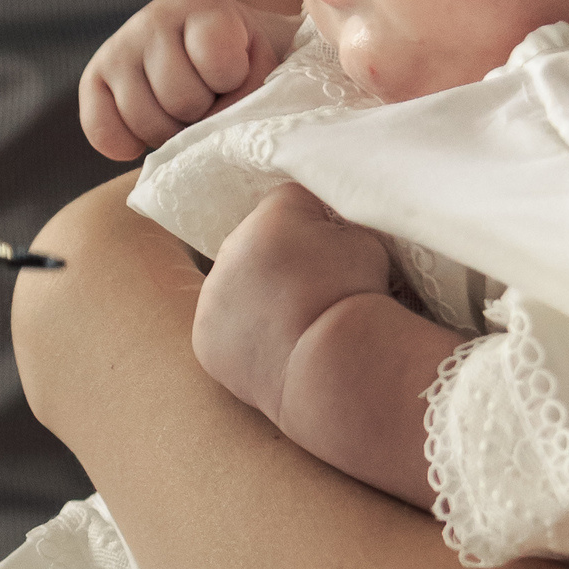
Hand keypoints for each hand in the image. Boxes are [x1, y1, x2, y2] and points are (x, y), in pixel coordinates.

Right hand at [80, 0, 296, 159]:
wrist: (212, 50)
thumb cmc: (242, 61)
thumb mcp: (262, 66)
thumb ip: (250, 93)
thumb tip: (208, 134)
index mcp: (203, 7)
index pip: (217, 62)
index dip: (234, 82)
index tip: (238, 74)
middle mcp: (153, 18)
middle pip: (181, 99)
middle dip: (202, 113)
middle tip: (209, 100)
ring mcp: (119, 46)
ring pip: (145, 120)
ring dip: (171, 132)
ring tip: (184, 113)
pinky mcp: (94, 76)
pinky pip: (100, 128)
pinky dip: (124, 145)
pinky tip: (144, 137)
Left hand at [191, 188, 390, 426]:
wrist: (332, 367)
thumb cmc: (355, 302)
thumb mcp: (365, 243)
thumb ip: (338, 228)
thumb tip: (329, 232)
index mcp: (272, 215)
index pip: (293, 202)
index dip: (319, 224)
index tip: (336, 248)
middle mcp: (231, 246)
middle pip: (257, 241)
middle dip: (280, 258)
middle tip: (313, 290)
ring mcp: (211, 294)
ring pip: (236, 283)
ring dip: (258, 295)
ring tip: (293, 322)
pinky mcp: (203, 335)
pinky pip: (224, 324)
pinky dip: (244, 333)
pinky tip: (273, 347)